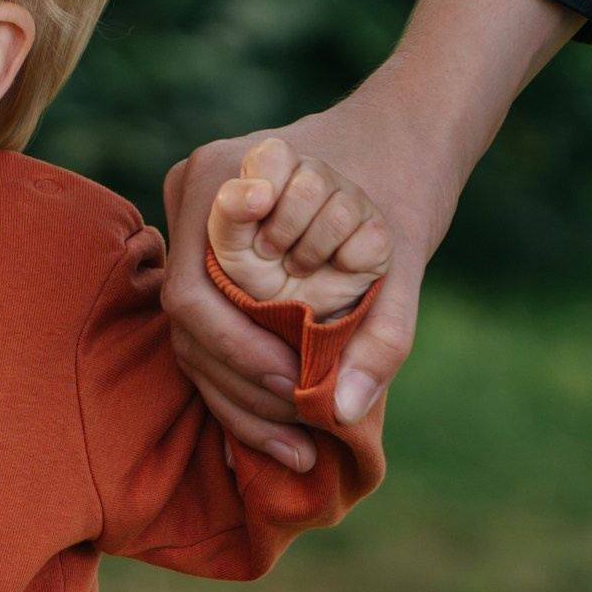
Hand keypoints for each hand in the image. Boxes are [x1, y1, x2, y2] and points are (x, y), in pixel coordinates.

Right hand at [162, 0, 579, 473]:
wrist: (405, 142)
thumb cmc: (401, 187)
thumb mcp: (400, 262)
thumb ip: (380, 334)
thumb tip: (342, 410)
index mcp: (217, 180)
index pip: (194, 294)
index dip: (235, 351)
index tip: (295, 384)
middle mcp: (190, 199)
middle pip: (186, 325)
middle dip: (242, 389)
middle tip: (301, 434)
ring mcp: (192, 229)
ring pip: (192, 339)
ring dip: (241, 401)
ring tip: (298, 449)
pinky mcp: (209, 259)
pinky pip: (211, 331)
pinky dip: (246, 383)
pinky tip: (285, 436)